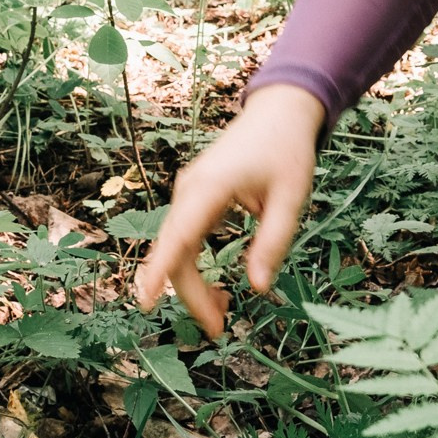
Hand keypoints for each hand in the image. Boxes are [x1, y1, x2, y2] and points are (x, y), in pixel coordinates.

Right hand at [134, 84, 324, 336]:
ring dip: (193, 283)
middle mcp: (190, 189)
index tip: (146, 301)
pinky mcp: (194, 195)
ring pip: (178, 247)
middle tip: (219, 327)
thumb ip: (273, 242)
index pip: (179, 235)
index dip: (161, 270)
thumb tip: (259, 287)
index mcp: (210, 186)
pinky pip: (185, 237)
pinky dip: (195, 265)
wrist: (279, 110)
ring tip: (223, 312)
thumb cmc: (287, 149)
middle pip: (176, 250)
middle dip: (191, 293)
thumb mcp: (291, 198)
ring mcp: (189, 191)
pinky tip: (217, 289)